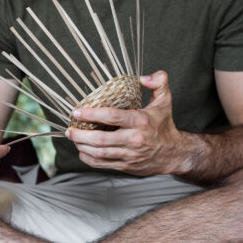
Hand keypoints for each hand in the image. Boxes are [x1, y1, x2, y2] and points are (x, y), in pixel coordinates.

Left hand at [66, 71, 191, 175]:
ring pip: (99, 153)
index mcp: (140, 122)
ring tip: (72, 138)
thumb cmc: (164, 126)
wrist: (173, 154)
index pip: (112, 117)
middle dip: (80, 134)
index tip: (77, 111)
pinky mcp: (125, 166)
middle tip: (69, 129)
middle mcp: (133, 139)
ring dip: (82, 146)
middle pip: (101, 139)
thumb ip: (159, 83)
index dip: (91, 114)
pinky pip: (102, 164)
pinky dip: (88, 158)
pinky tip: (82, 150)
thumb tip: (143, 77)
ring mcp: (128, 155)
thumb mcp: (165, 101)